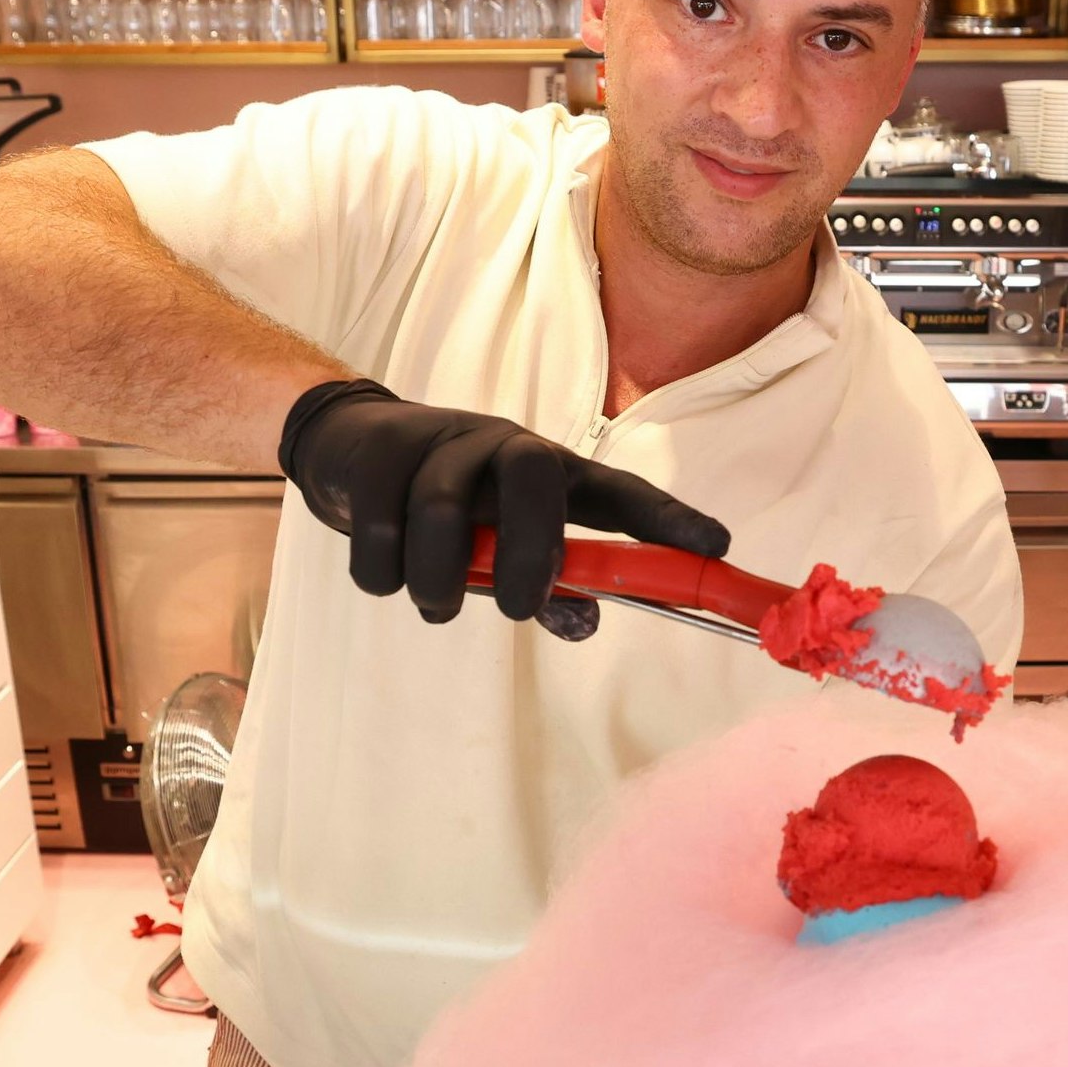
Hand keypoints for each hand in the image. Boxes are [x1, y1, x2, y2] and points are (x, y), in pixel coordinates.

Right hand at [277, 379, 730, 630]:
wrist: (349, 446)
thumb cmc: (447, 504)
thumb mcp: (502, 547)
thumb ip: (549, 587)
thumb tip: (586, 621)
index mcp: (548, 470)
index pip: (619, 491)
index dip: (669, 519)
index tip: (718, 548)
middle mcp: (502, 446)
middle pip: (532, 479)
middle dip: (530, 552)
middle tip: (522, 608)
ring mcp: (437, 445)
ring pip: (440, 516)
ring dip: (438, 581)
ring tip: (437, 604)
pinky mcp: (377, 459)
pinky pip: (381, 534)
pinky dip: (384, 574)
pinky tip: (388, 572)